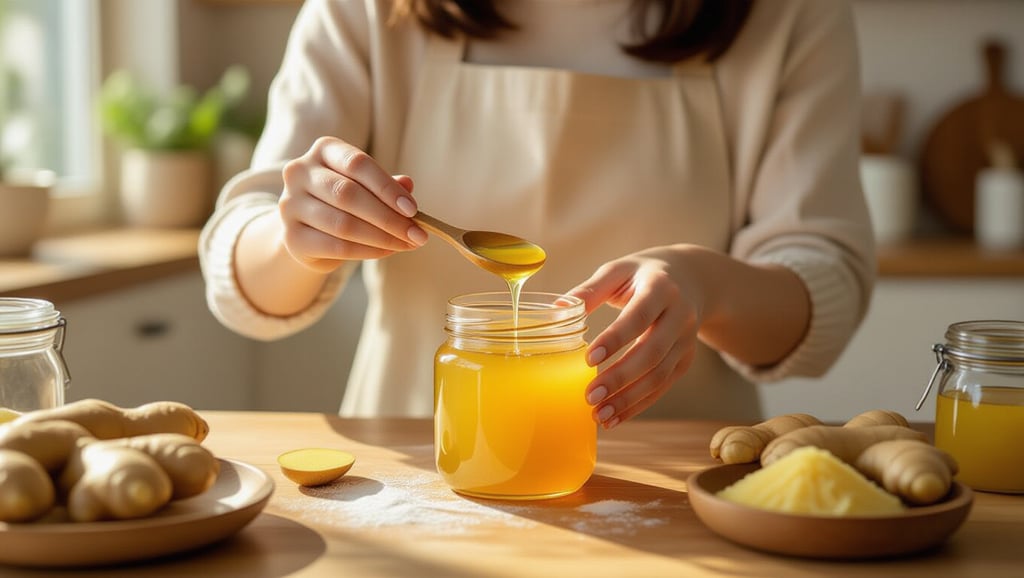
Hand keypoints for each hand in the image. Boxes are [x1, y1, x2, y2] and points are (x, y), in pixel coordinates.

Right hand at [278, 137, 427, 272]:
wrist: (308, 231)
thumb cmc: (344, 202)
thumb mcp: (366, 187)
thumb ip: (385, 185)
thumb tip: (408, 185)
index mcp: (323, 150)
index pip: (357, 163)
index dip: (387, 187)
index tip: (413, 209)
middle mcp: (299, 172)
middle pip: (348, 194)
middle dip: (388, 217)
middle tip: (417, 234)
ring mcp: (290, 205)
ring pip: (343, 224)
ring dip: (381, 237)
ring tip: (406, 244)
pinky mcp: (291, 237)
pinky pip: (336, 247)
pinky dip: (367, 251)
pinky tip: (387, 251)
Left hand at [565, 246, 703, 428]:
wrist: (691, 279)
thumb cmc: (642, 274)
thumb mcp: (618, 271)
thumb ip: (590, 290)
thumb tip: (557, 308)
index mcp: (661, 287)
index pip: (639, 316)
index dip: (615, 338)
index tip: (589, 358)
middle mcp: (680, 315)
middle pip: (652, 352)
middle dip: (620, 377)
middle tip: (590, 396)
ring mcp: (686, 340)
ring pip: (659, 375)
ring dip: (629, 398)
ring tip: (599, 414)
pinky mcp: (685, 360)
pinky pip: (663, 386)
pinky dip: (639, 405)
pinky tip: (615, 416)